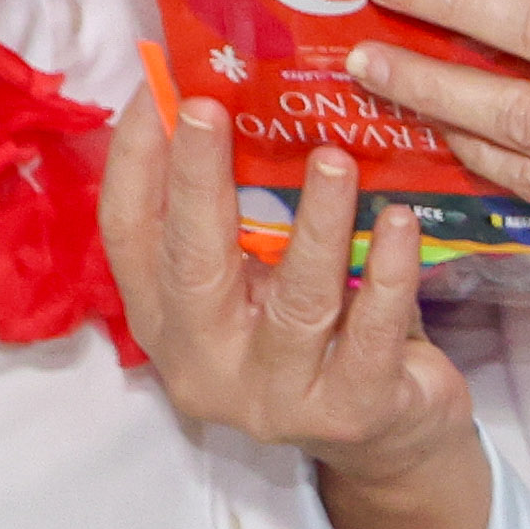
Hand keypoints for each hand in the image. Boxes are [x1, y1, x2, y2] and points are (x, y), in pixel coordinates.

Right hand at [102, 95, 468, 485]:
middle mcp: (205, 364)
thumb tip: (224, 98)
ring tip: (335, 158)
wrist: (394, 438)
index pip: (128, 236)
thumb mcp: (263, 278)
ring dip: (316, 221)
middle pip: (193, 264)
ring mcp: (276, 398)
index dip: (135, 161)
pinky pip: (371, 333)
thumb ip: (238, 215)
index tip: (156, 90)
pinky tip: (401, 222)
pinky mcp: (350, 413)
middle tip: (210, 107)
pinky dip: (389, 273)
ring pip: (294, 300)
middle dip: (198, 180)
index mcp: (167, 322)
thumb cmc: (322, 333)